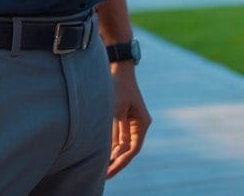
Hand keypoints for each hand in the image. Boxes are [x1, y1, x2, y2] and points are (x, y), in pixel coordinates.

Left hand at [106, 61, 149, 178]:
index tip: (108, 172)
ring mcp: (132, 121)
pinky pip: (119, 135)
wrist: (118, 67)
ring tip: (101, 167)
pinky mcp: (124, 117)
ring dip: (113, 153)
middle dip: (116, 161)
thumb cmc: (118, 87)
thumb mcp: (116, 110)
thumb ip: (116, 131)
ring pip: (123, 143)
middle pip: (128, 148)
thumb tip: (116, 150)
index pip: (132, 149)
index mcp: (142, 123)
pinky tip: (101, 151)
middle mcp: (139, 124)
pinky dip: (111, 144)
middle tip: (104, 174)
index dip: (121, 162)